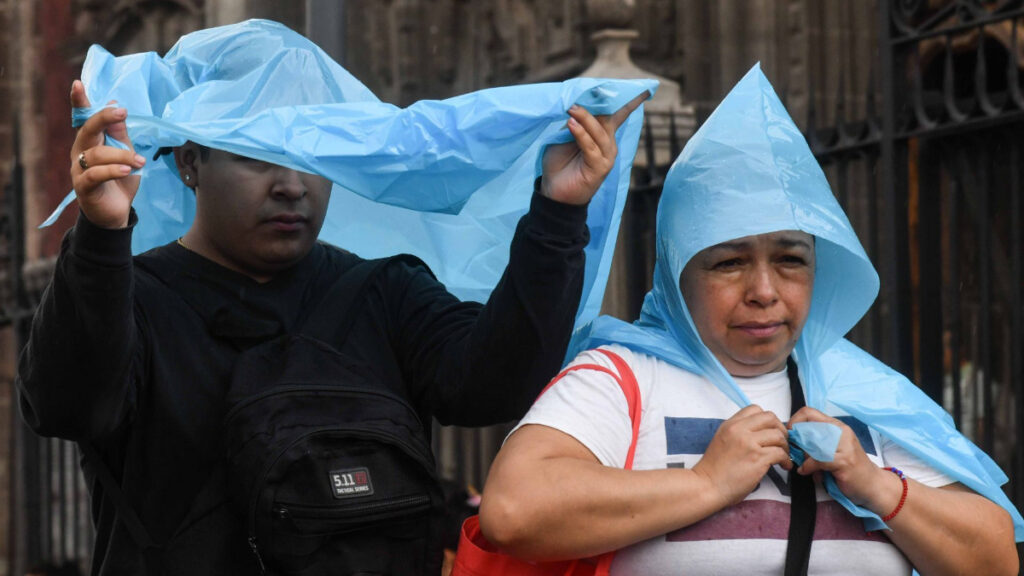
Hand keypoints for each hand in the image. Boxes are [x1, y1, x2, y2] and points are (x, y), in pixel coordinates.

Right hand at [69, 80, 144, 228]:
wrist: (116, 212)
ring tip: (140, 161)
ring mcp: (78, 169)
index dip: (80, 101)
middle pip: (87, 129)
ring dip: (122, 155)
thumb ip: (119, 132)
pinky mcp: (83, 187)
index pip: (83, 118)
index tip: (78, 84)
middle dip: (103, 118)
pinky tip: (127, 169)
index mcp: (90, 141)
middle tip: (121, 112)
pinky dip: (112, 170)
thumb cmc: (120, 180)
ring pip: (97, 154)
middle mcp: (79, 151)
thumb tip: (115, 104)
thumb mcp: (124, 153)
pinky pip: (95, 175)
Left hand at [539, 91, 648, 204]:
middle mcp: (609, 144)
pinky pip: (591, 147)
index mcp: (603, 135)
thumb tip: (578, 104)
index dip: (630, 101)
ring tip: (571, 109)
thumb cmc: (559, 163)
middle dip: (599, 103)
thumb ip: (574, 123)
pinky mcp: (599, 168)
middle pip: (609, 118)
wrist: (554, 191)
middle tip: (580, 93)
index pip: (618, 114)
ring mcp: (606, 157)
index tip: (644, 88)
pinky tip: (571, 124)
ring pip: (600, 132)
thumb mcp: (564, 137)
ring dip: (585, 118)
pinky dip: (581, 134)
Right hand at [692, 405, 791, 508]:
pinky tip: (783, 466)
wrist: (706, 486)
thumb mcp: (722, 441)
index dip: (767, 420)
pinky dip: (786, 460)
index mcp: (730, 425)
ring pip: (778, 435)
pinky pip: (780, 453)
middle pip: (770, 418)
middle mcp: (739, 430)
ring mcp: (748, 443)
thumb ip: (738, 433)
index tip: (770, 431)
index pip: (755, 409)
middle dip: (781, 429)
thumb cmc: (714, 469)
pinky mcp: (757, 458)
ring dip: (785, 446)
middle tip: (781, 442)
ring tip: (783, 456)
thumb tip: (760, 434)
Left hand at [788, 406, 898, 511]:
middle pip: (807, 428)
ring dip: (804, 458)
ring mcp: (844, 445)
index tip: (790, 435)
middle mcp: (841, 432)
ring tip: (807, 467)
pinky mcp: (844, 460)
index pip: (808, 412)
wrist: (874, 485)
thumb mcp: (831, 449)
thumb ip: (815, 441)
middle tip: (798, 456)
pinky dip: (807, 468)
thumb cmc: (850, 469)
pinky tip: (806, 472)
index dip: (794, 422)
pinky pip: (816, 460)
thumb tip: (792, 439)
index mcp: (836, 426)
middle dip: (798, 445)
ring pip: (810, 445)